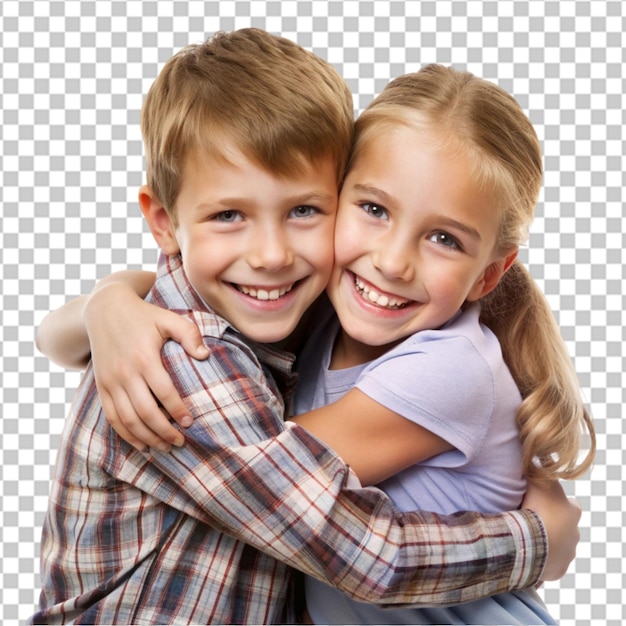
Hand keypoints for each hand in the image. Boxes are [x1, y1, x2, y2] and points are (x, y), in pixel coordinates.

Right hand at [85, 281, 207, 450]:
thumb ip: (189, 334)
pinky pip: (112, 418)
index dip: (178, 410)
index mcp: (144, 357)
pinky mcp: (101, 387)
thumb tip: (205, 355)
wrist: (104, 309)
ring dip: (147, 438)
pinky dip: (126, 435)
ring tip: (165, 447)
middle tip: (181, 442)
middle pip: (145, 412)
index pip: (164, 392)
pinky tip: (142, 444)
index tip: (191, 422)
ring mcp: (110, 382)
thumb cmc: (143, 315)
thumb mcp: (168, 317)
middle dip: (164, 431)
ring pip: (128, 420)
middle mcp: (125, 373)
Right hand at [522, 479, 581, 580]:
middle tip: (527, 518)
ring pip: (555, 545)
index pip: (567, 503)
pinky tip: (523, 551)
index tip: (537, 500)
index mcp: (572, 511)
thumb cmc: (536, 509)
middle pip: (562, 525)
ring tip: (523, 536)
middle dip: (548, 522)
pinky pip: (547, 562)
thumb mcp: (537, 481)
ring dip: (542, 540)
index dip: (551, 500)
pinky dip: (537, 557)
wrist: (532, 544)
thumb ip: (538, 469)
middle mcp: (575, 533)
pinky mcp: (557, 569)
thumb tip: (536, 457)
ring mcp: (567, 553)